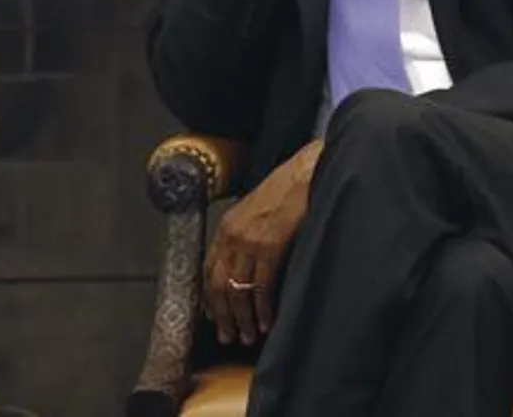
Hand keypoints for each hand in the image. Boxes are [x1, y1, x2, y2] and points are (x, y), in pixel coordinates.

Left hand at [203, 140, 321, 345]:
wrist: (304, 174)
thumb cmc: (283, 191)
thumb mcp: (253, 211)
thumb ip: (243, 235)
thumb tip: (242, 264)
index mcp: (226, 227)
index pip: (208, 270)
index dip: (209, 296)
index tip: (212, 316)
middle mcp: (232, 236)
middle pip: (219, 284)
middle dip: (223, 314)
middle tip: (227, 336)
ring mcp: (250, 242)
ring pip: (239, 290)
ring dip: (243, 318)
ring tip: (247, 337)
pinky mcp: (271, 247)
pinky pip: (262, 286)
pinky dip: (263, 309)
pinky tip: (266, 323)